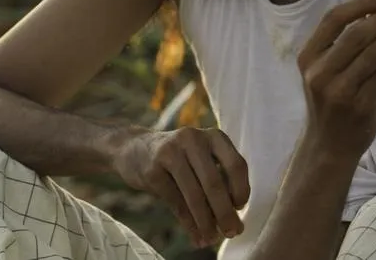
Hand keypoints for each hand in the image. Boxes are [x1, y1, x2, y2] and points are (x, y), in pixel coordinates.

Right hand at [113, 126, 249, 247]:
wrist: (133, 148)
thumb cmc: (178, 159)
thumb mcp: (201, 159)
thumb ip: (219, 180)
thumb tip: (234, 218)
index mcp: (214, 136)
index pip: (236, 164)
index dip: (241, 190)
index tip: (239, 208)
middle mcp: (194, 139)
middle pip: (215, 182)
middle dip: (225, 212)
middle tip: (232, 232)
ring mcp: (171, 152)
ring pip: (194, 194)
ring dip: (206, 222)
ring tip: (212, 239)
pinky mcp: (152, 170)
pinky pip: (175, 202)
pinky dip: (188, 223)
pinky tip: (195, 236)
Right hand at [297, 0, 375, 158]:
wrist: (329, 145)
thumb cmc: (331, 101)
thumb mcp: (329, 70)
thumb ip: (349, 43)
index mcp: (308, 56)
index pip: (333, 19)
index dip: (361, 3)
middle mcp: (318, 71)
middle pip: (354, 33)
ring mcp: (337, 89)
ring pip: (371, 51)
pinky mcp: (357, 103)